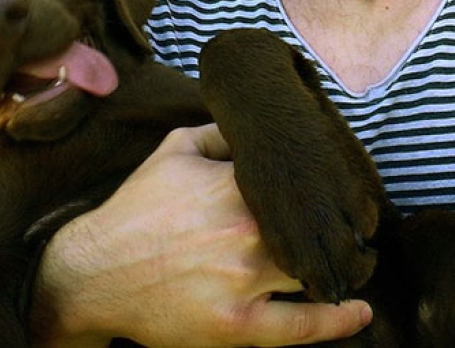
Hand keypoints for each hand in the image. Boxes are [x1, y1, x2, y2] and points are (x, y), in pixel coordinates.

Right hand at [30, 123, 371, 346]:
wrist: (95, 270)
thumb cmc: (137, 207)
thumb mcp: (173, 150)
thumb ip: (220, 132)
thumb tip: (255, 128)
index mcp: (232, 186)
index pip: (300, 183)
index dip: (326, 184)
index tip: (344, 186)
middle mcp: (244, 231)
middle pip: (315, 229)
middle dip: (340, 226)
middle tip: (358, 225)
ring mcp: (242, 282)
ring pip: (313, 272)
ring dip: (340, 266)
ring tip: (356, 259)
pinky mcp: (236, 326)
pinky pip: (299, 326)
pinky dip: (335, 321)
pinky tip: (359, 313)